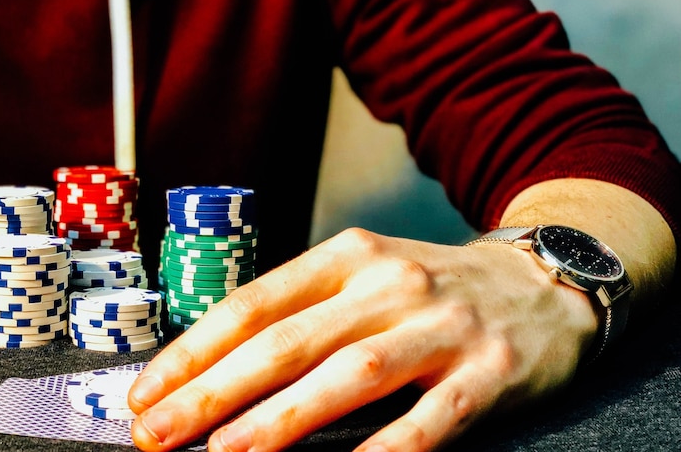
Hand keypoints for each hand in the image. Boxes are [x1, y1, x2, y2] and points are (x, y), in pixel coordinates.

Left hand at [128, 227, 597, 451]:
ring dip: (279, 420)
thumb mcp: (365, 275)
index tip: (147, 392)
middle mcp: (389, 284)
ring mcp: (441, 327)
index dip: (194, 350)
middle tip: (158, 432)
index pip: (253, 303)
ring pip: (349, 377)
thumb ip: (304, 311)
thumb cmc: (431, 288)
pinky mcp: (487, 373)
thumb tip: (219, 367)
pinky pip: (428, 423)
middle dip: (213, 391)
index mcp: (348, 256)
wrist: (542, 282)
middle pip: (287, 341)